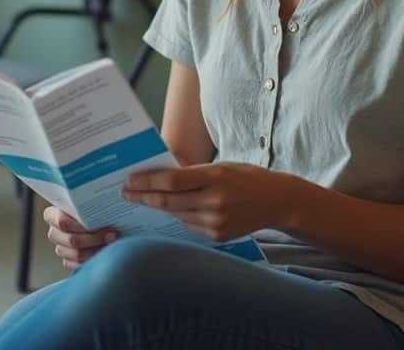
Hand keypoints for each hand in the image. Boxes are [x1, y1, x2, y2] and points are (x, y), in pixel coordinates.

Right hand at [43, 206, 117, 269]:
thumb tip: (116, 195)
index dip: (80, 225)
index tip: (99, 224)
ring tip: (111, 242)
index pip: (62, 222)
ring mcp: (60, 248)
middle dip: (94, 238)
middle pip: (71, 240)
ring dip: (96, 249)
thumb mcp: (89, 200)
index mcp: (53, 214)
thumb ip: (95, 200)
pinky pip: (78, 265)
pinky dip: (92, 260)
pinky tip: (104, 252)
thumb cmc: (92, 207)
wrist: (95, 219)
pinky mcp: (68, 261)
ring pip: (76, 254)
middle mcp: (54, 232)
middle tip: (112, 233)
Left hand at [122, 162, 303, 241]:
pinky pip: (189, 226)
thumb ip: (193, 173)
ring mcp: (216, 222)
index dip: (147, 182)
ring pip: (176, 215)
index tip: (129, 181)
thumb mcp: (221, 166)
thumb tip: (160, 177)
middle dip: (143, 197)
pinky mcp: (218, 236)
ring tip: (142, 200)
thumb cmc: (246, 177)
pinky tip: (168, 212)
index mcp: (216, 176)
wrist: (277, 201)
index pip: (172, 181)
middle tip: (125, 193)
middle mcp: (215, 201)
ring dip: (158, 208)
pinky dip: (178, 218)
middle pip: (169, 201)